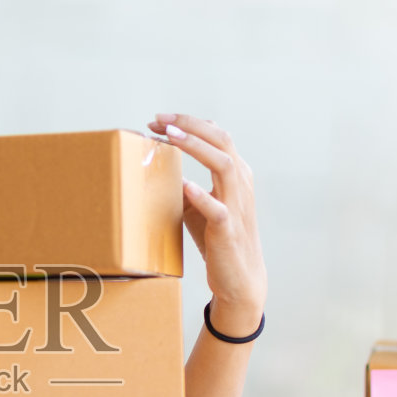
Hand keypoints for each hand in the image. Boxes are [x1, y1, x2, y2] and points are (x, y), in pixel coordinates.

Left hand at [148, 113, 266, 337]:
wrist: (240, 278)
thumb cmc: (218, 239)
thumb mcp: (201, 206)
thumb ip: (186, 186)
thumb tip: (155, 169)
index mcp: (236, 174)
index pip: (217, 135)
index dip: (189, 123)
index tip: (159, 120)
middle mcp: (240, 184)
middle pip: (222, 140)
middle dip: (190, 124)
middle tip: (160, 118)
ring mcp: (237, 205)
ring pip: (223, 165)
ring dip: (196, 147)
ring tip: (170, 136)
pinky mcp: (228, 230)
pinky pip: (218, 209)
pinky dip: (202, 195)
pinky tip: (184, 184)